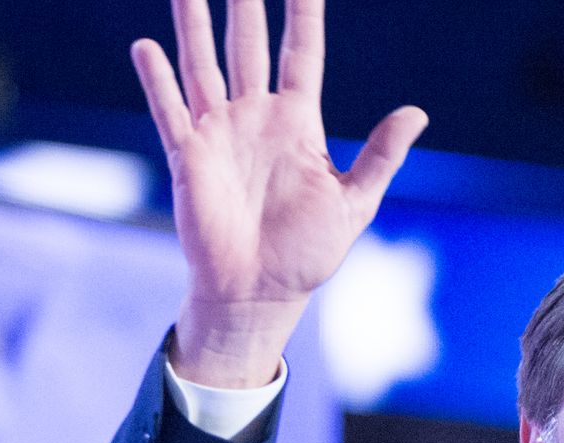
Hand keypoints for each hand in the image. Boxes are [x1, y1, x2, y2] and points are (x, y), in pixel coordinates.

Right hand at [131, 0, 426, 385]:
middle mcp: (256, 119)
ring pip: (203, 65)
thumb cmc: (309, 253)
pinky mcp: (189, 158)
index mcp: (299, 124)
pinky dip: (157, 80)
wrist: (260, 293)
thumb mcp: (355, 203)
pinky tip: (146, 47)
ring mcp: (220, 134)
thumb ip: (381, 155)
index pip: (301, 53)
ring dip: (194, 25)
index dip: (303, 14)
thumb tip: (417, 112)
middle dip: (242, 4)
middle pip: (247, 46)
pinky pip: (170, 111)